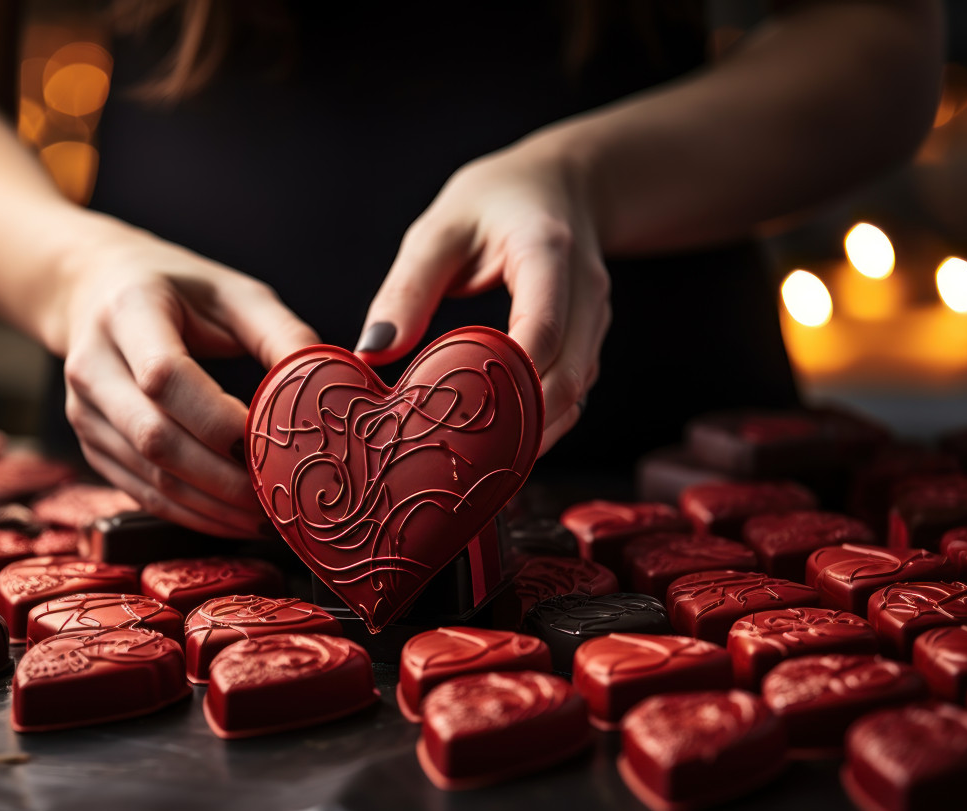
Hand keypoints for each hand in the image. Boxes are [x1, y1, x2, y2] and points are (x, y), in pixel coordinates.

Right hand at [58, 226, 318, 537]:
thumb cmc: (180, 290)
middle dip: (223, 477)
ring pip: (148, 476)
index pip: (165, 376)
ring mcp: (83, 411)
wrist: (95, 291)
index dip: (220, 418)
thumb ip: (282, 334)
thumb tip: (335, 383)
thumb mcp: (234, 293)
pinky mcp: (90, 445)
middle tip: (280, 497)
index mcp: (127, 311)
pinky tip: (233, 519)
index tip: (273, 439)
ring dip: (211, 506)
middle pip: (155, 436)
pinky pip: (141, 492)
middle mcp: (92, 364)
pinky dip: (191, 513)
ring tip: (266, 518)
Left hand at [355, 140, 610, 454]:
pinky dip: (544, 423)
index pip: (541, 327)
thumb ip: (406, 289)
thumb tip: (371, 354)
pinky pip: (574, 392)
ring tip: (480, 469)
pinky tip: (504, 447)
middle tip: (465, 464)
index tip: (461, 419)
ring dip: (536, 432)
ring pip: (577, 392)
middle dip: (524, 424)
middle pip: (567, 374)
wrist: (557, 186)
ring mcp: (595, 319)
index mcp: (548, 252)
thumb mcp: (438, 231)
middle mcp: (586, 290)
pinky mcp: (589, 341)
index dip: (509, 380)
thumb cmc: (492, 203)